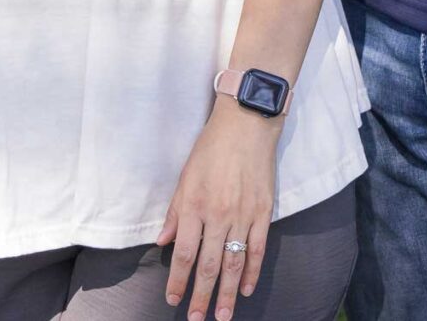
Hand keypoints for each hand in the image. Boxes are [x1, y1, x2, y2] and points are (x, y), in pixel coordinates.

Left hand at [158, 103, 281, 320]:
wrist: (246, 125)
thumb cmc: (210, 148)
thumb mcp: (185, 176)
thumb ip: (175, 212)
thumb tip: (163, 241)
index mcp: (194, 205)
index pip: (184, 253)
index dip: (178, 280)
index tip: (173, 300)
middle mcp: (218, 215)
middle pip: (207, 265)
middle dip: (200, 295)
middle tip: (197, 318)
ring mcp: (242, 216)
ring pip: (233, 263)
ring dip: (226, 293)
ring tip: (221, 315)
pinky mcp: (263, 213)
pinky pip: (257, 250)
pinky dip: (251, 272)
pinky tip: (244, 289)